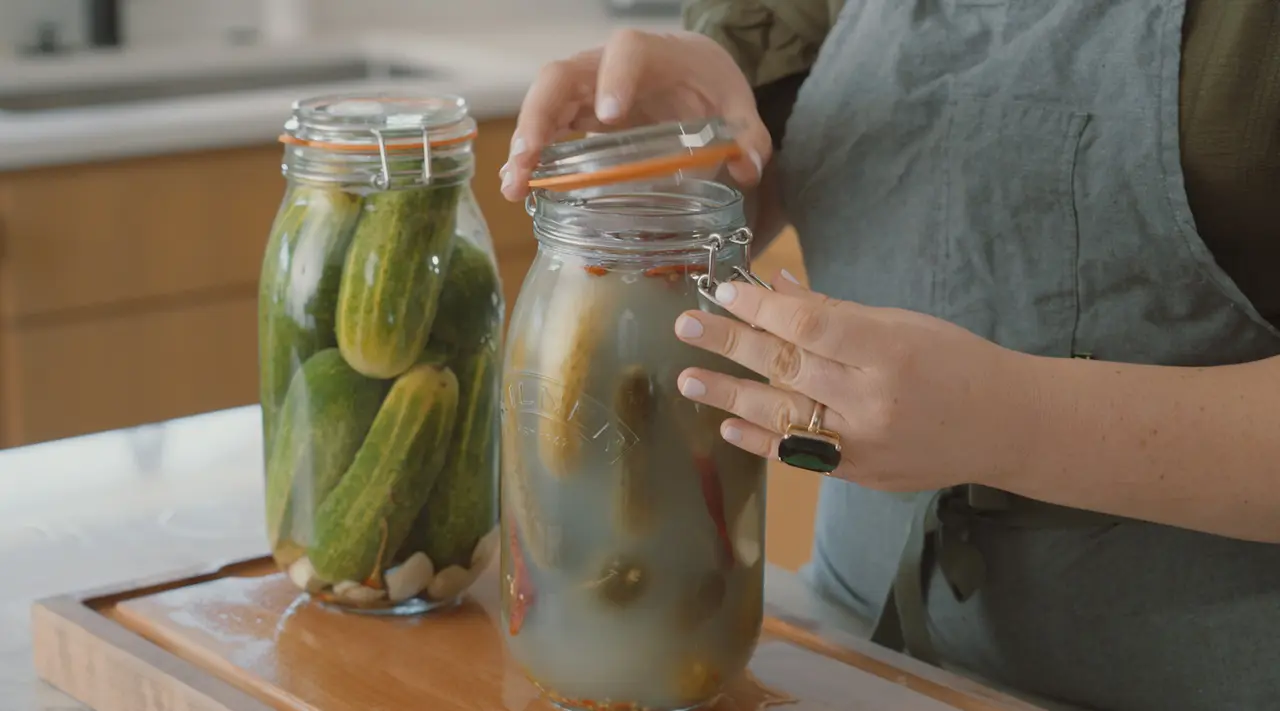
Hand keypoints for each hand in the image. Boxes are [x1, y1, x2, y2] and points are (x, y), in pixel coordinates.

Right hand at [498, 29, 769, 201]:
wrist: (692, 74)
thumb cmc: (708, 85)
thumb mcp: (735, 105)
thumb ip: (748, 134)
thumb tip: (748, 164)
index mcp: (652, 54)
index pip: (626, 52)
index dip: (613, 77)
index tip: (608, 116)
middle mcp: (607, 65)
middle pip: (561, 75)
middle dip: (541, 114)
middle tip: (530, 157)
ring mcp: (586, 88)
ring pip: (543, 102)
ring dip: (525, 143)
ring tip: (515, 185)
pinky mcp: (576, 112)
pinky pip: (546, 127)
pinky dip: (531, 156)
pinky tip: (520, 187)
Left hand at [673, 274, 1034, 490]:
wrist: (1004, 426)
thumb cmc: (955, 362)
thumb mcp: (901, 323)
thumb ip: (835, 312)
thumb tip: (778, 286)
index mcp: (889, 351)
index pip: (808, 326)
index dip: (760, 307)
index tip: (724, 291)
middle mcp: (872, 400)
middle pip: (785, 367)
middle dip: (730, 342)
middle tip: (687, 325)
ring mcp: (863, 443)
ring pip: (780, 414)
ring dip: (728, 394)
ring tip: (687, 377)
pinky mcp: (859, 473)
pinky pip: (797, 455)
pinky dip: (759, 438)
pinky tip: (727, 423)